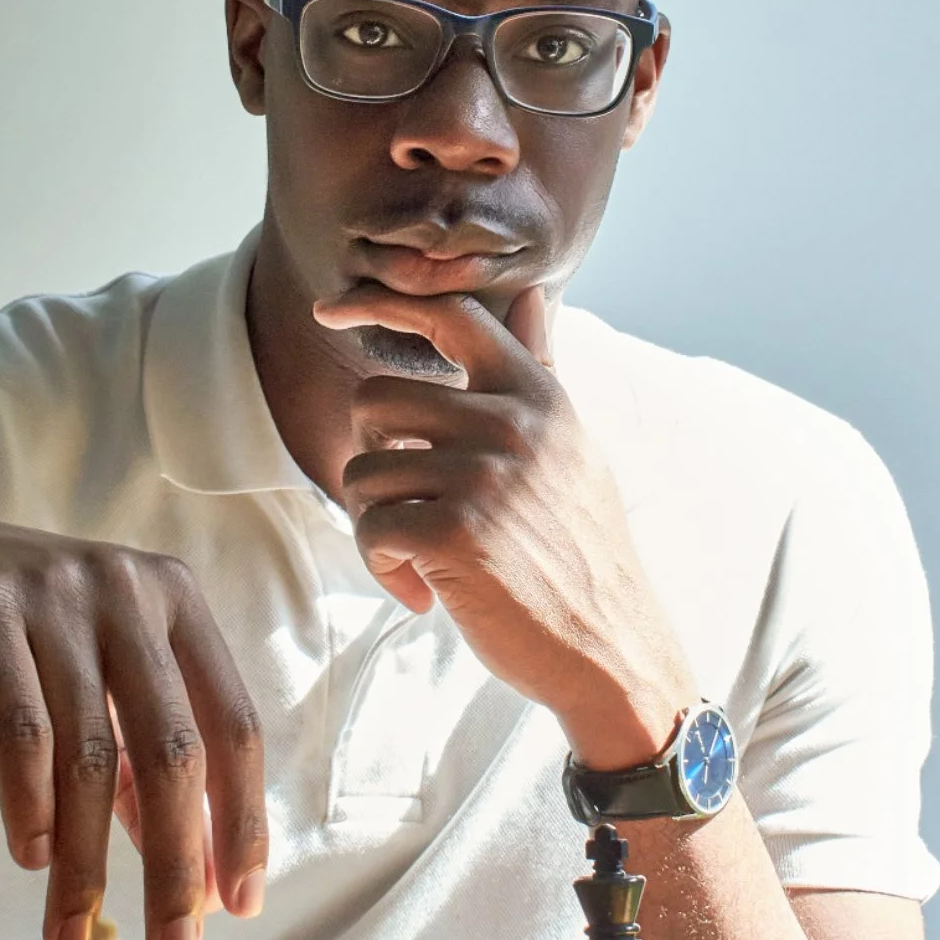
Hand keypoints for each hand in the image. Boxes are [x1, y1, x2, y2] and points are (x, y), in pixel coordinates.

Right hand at [0, 510, 267, 939]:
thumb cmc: (9, 640)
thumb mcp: (88, 684)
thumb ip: (137, 759)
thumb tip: (188, 864)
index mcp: (176, 601)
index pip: (233, 724)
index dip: (242, 820)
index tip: (241, 904)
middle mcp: (127, 588)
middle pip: (173, 748)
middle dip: (177, 861)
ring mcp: (55, 592)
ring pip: (88, 753)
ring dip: (85, 859)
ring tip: (74, 929)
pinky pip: (19, 728)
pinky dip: (28, 805)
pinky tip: (31, 859)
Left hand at [313, 286, 696, 769]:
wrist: (609, 647)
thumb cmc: (578, 551)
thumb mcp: (570, 447)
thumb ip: (538, 369)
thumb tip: (529, 292)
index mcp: (537, 395)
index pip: (451, 313)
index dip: (381, 303)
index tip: (330, 312)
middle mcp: (510, 423)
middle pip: (374, 399)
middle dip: (374, 458)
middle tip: (406, 507)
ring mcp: (482, 476)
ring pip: (363, 471)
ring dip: (377, 525)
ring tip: (423, 559)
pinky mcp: (453, 533)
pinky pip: (369, 528)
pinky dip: (384, 568)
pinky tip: (425, 593)